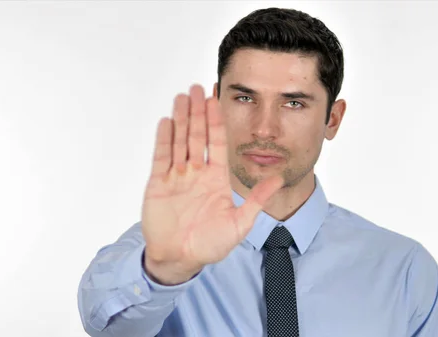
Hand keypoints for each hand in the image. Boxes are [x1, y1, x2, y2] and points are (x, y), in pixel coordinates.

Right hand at [141, 84, 282, 284]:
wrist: (180, 259)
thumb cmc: (210, 245)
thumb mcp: (240, 223)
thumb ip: (257, 200)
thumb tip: (279, 179)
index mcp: (216, 179)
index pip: (218, 143)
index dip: (217, 121)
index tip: (217, 101)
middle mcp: (197, 173)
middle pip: (197, 135)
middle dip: (198, 112)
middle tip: (198, 87)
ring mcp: (177, 177)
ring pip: (179, 141)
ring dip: (181, 119)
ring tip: (182, 97)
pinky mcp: (158, 184)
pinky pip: (161, 157)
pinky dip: (163, 139)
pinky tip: (166, 121)